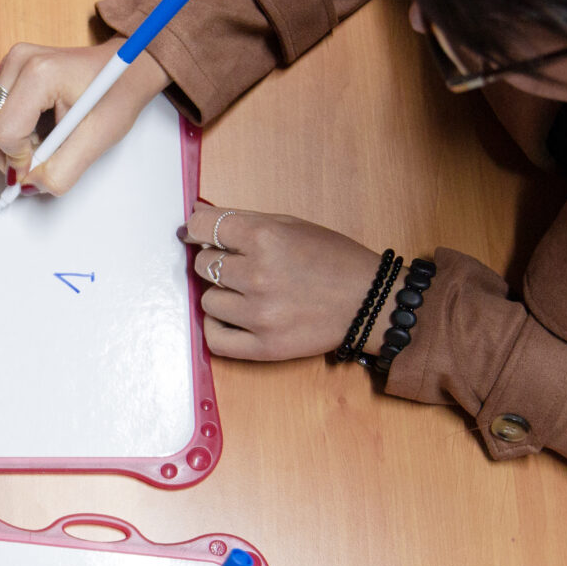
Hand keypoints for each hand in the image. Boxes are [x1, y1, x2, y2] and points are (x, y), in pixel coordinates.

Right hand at [0, 39, 172, 195]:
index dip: (20, 161)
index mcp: (39, 74)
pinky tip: (42, 129)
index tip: (42, 168)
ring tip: (48, 141)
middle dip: (12, 155)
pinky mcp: (11, 70)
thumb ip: (60, 171)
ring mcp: (12, 63)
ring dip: (14, 145)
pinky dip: (15, 132)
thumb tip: (28, 186)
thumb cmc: (117, 95)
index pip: (4, 134)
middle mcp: (19, 62)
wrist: (127, 69)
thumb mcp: (96, 140)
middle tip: (46, 159)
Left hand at [183, 206, 393, 360]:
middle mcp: (259, 275)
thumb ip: (242, 221)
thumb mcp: (291, 225)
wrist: (370, 301)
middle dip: (219, 262)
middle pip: (203, 264)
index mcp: (265, 238)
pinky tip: (236, 317)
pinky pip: (215, 338)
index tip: (202, 235)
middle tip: (246, 266)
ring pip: (207, 300)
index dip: (199, 230)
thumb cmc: (333, 260)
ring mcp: (260, 314)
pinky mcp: (264, 346)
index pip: (202, 228)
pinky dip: (219, 327)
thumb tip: (196, 218)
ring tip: (251, 293)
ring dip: (222, 295)